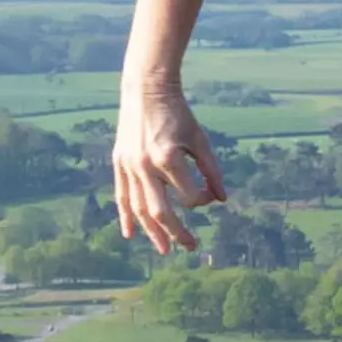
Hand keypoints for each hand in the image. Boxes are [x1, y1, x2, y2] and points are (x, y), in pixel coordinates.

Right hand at [112, 83, 226, 253]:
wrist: (146, 91)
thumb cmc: (178, 114)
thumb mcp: (200, 140)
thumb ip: (211, 170)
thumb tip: (222, 200)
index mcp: (169, 158)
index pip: (189, 196)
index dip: (203, 201)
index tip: (210, 194)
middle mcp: (145, 165)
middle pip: (161, 211)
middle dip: (177, 233)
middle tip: (191, 247)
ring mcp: (129, 166)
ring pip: (139, 208)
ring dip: (152, 232)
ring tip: (164, 249)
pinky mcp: (119, 163)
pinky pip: (121, 196)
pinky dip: (126, 216)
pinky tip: (130, 235)